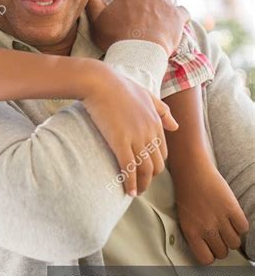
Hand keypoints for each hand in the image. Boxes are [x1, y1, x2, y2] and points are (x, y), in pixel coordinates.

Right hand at [83, 62, 178, 195]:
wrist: (99, 82)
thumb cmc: (119, 85)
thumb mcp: (146, 95)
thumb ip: (163, 111)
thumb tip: (176, 126)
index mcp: (155, 122)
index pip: (162, 152)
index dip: (155, 165)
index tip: (146, 172)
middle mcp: (149, 132)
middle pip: (155, 165)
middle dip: (149, 178)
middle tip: (140, 185)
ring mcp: (135, 138)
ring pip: (143, 170)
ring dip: (140, 185)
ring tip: (134, 193)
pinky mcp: (120, 142)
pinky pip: (128, 168)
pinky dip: (129, 183)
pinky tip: (127, 191)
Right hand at [88, 0, 189, 56]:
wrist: (138, 52)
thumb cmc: (115, 38)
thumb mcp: (97, 22)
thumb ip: (93, 6)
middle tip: (147, 8)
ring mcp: (164, 4)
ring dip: (166, 2)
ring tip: (162, 14)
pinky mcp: (177, 16)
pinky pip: (183, 11)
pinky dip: (180, 16)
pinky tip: (176, 23)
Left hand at [174, 158, 248, 263]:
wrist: (191, 170)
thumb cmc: (186, 192)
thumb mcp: (184, 217)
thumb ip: (196, 234)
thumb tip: (208, 249)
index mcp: (191, 232)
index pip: (206, 259)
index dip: (211, 254)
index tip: (212, 248)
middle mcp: (205, 228)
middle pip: (223, 252)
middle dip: (223, 245)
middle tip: (220, 234)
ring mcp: (219, 218)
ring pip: (235, 243)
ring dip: (233, 236)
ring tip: (227, 226)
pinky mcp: (231, 208)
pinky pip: (243, 227)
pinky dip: (240, 224)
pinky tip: (233, 217)